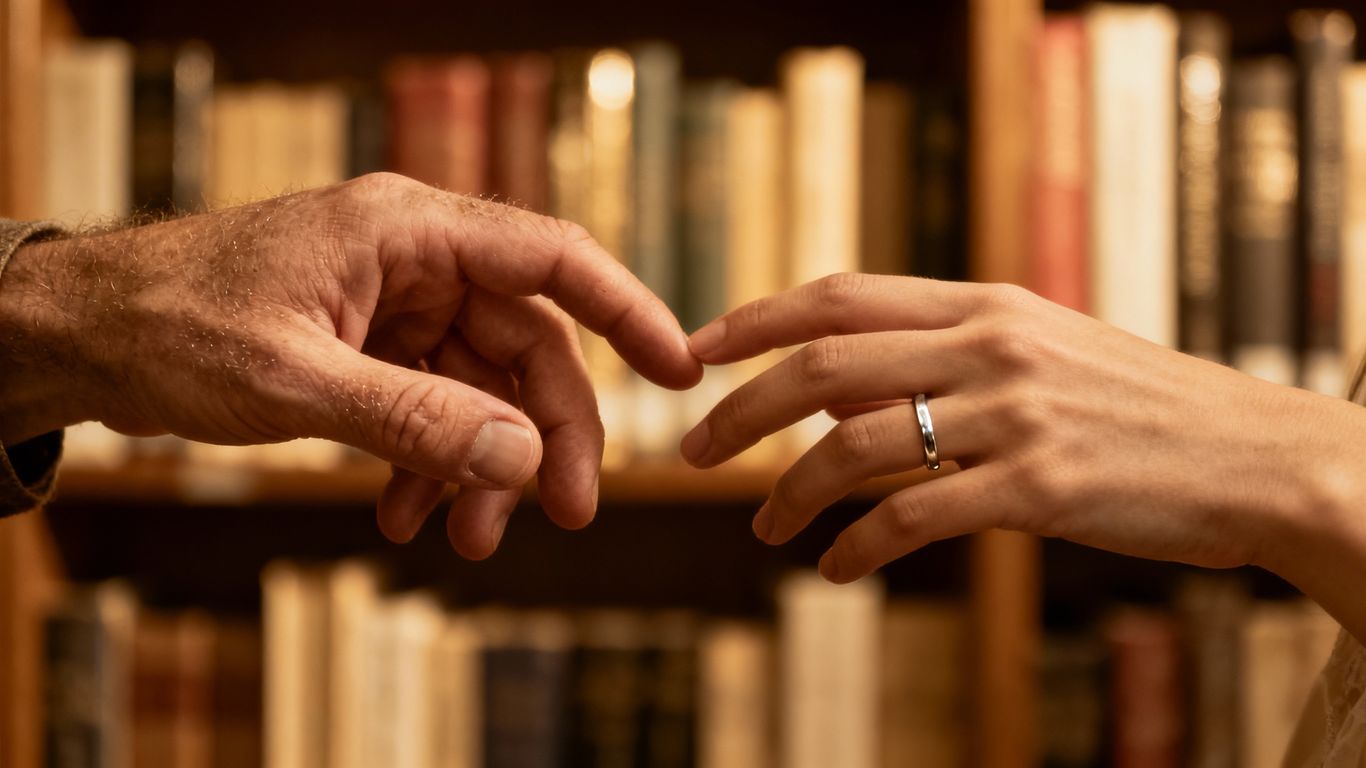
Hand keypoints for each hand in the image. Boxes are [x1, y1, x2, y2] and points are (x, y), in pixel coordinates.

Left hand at [0, 173, 700, 555]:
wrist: (83, 336)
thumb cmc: (172, 327)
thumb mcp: (298, 380)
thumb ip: (415, 419)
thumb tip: (524, 462)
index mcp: (409, 230)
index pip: (549, 259)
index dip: (625, 312)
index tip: (679, 369)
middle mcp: (415, 259)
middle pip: (524, 342)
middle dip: (543, 433)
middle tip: (563, 513)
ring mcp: (394, 304)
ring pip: (480, 386)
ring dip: (482, 464)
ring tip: (466, 536)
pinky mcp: (368, 345)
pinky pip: (431, 406)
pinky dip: (431, 463)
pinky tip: (407, 514)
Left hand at [680, 274, 1365, 591]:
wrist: (1252, 455)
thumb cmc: (1138, 406)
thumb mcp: (1042, 349)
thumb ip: (945, 354)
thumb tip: (840, 388)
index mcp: (984, 304)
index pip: (840, 296)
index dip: (756, 320)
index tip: (698, 351)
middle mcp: (989, 347)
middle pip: (823, 367)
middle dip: (742, 410)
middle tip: (691, 451)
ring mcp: (1013, 415)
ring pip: (855, 446)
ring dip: (791, 492)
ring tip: (764, 527)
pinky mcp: (1038, 486)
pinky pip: (913, 517)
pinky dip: (858, 546)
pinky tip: (834, 568)